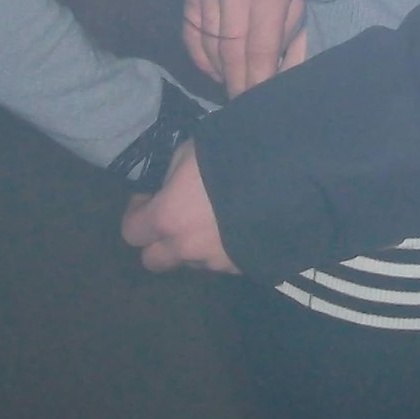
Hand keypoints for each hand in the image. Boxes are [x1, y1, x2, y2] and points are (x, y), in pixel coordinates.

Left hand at [122, 142, 236, 273]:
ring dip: (192, 246)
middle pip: (153, 260)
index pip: (130, 232)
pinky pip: (221, 262)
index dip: (136, 213)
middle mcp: (185, 248)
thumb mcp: (191, 151)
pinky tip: (240, 225)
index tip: (149, 197)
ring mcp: (215, 263)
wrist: (289, 179)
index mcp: (166, 219)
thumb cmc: (232, 157)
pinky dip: (223, 248)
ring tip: (215, 219)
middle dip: (158, 241)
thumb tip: (168, 186)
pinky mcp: (243, 268)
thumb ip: (171, 174)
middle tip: (175, 217)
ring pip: (190, 262)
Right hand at [183, 0, 306, 97]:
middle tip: (241, 101)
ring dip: (220, 71)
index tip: (257, 99)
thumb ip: (290, 40)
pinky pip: (190, 33)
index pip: (260, 49)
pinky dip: (201, 56)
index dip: (257, 80)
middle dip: (237, 82)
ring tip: (231, 83)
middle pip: (231, 51)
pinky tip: (214, 67)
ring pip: (209, 45)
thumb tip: (278, 79)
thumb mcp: (297, 0)